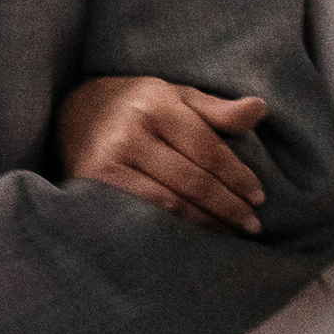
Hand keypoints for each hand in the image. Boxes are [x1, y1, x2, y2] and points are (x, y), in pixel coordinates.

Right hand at [58, 77, 268, 233]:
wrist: (72, 112)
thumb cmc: (137, 106)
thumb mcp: (176, 96)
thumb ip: (217, 110)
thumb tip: (261, 109)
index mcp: (156, 105)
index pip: (207, 149)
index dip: (237, 176)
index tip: (259, 197)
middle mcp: (130, 132)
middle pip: (192, 179)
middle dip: (228, 205)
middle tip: (252, 225)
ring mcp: (109, 161)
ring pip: (170, 203)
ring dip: (205, 223)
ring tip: (230, 234)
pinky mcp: (93, 186)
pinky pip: (143, 214)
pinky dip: (173, 229)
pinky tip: (195, 237)